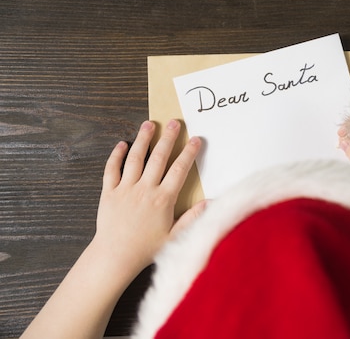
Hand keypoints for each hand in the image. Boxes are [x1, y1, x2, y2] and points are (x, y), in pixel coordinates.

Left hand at [93, 119, 204, 278]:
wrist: (115, 257)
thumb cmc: (146, 249)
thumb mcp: (176, 237)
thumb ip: (193, 218)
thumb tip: (211, 203)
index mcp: (163, 199)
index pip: (179, 169)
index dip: (189, 153)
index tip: (196, 140)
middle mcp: (145, 190)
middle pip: (159, 158)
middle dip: (169, 138)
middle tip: (175, 123)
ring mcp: (126, 189)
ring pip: (135, 158)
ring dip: (143, 139)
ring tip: (149, 124)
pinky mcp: (109, 193)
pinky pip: (111, 170)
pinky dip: (116, 156)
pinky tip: (121, 144)